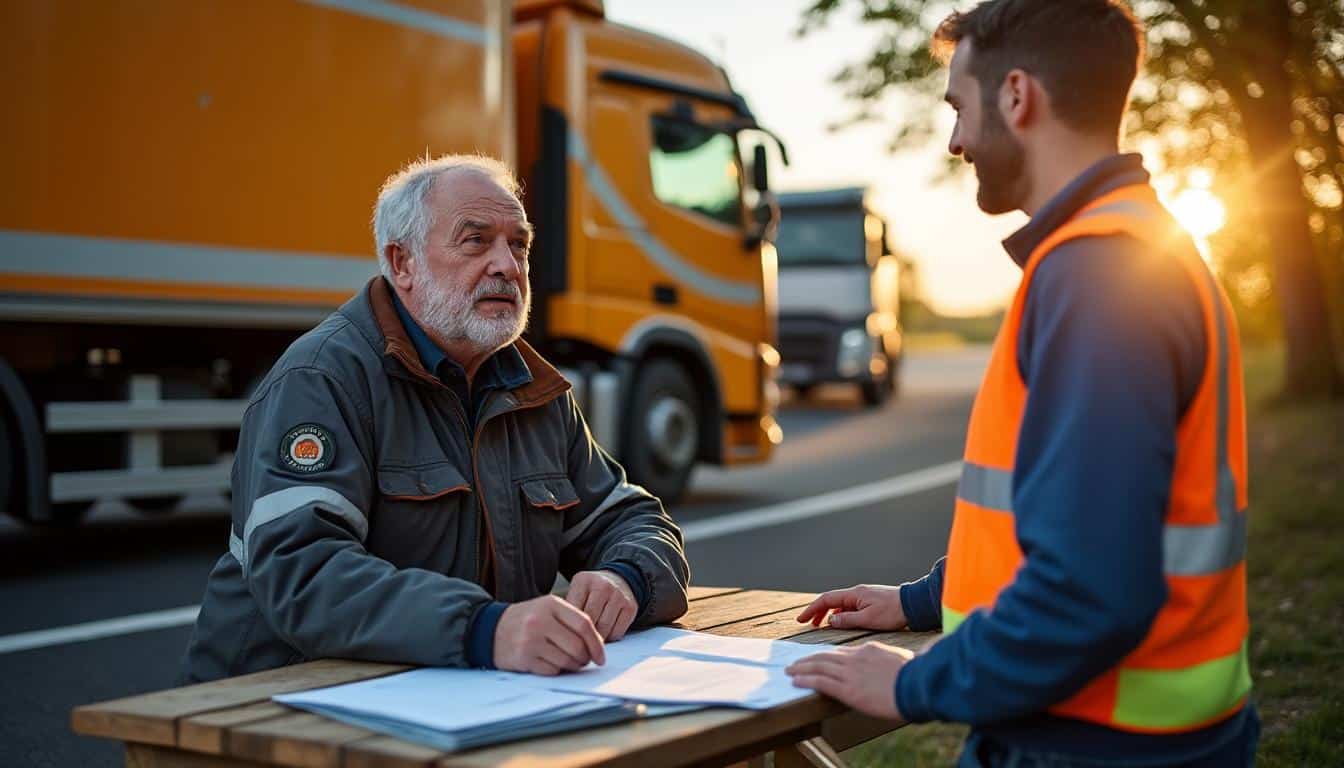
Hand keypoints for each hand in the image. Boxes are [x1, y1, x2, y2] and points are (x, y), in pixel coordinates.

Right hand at [493, 595, 605, 674]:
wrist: (491, 629)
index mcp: (551, 604)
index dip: (597, 643)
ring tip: (569, 662)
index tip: (601, 656)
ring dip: (573, 666)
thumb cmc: (526, 620)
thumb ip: (571, 621)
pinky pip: (552, 670)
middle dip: (585, 658)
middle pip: (577, 645)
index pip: (584, 624)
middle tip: (584, 661)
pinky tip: (552, 664)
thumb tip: (597, 645)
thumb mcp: (547, 609)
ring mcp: (531, 640)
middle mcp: (541, 621)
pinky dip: (557, 670)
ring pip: (566, 660)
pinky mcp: (524, 658)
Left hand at [566, 570, 638, 640]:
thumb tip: (563, 631)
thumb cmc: (592, 591)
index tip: (568, 634)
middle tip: (578, 642)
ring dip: (597, 639)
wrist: (618, 580)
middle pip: (589, 621)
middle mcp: (602, 586)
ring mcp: (618, 596)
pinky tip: (606, 633)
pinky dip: (610, 637)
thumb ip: (568, 607)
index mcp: (584, 580)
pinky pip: (618, 632)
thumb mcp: (577, 591)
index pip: (573, 611)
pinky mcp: (631, 607)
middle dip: (583, 635)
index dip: (569, 626)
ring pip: (604, 629)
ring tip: (591, 639)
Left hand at [786, 642, 912, 720]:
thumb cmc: (916, 675)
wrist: (918, 684)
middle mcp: (856, 658)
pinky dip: (806, 680)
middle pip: (826, 656)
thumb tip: (894, 665)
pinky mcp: (848, 688)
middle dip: (808, 659)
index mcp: (869, 650)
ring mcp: (851, 672)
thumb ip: (890, 662)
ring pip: (819, 666)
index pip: (841, 652)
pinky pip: (821, 681)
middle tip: (796, 662)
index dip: (826, 655)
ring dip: (802, 668)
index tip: (817, 658)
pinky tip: (796, 681)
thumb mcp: (901, 661)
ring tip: (790, 671)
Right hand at [796, 584, 906, 630]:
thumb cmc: (893, 612)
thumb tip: (831, 620)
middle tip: (808, 623)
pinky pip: (849, 607)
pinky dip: (841, 614)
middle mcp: (857, 593)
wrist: (914, 605)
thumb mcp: (869, 619)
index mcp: (854, 594)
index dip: (812, 609)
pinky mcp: (870, 602)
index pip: (826, 599)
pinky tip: (841, 623)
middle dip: (817, 611)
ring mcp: (864, 597)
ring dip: (828, 614)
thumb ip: (848, 620)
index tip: (801, 619)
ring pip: (840, 604)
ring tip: (821, 625)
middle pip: (831, 600)